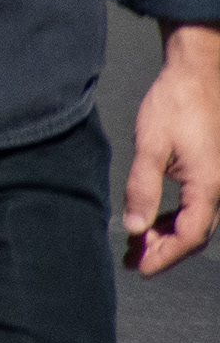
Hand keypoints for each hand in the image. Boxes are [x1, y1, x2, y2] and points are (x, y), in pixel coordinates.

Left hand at [125, 23, 219, 274]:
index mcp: (208, 186)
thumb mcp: (150, 146)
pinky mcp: (210, 172)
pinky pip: (197, 207)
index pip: (188, 237)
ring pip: (196, 222)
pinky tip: (154, 220)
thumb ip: (142, 189)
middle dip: (164, 251)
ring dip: (168, 236)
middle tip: (132, 260)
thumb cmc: (175, 104)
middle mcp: (218, 189)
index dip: (164, 257)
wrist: (196, 74)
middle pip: (194, 235)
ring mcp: (217, 181)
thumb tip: (134, 227)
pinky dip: (175, 219)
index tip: (140, 268)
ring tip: (138, 244)